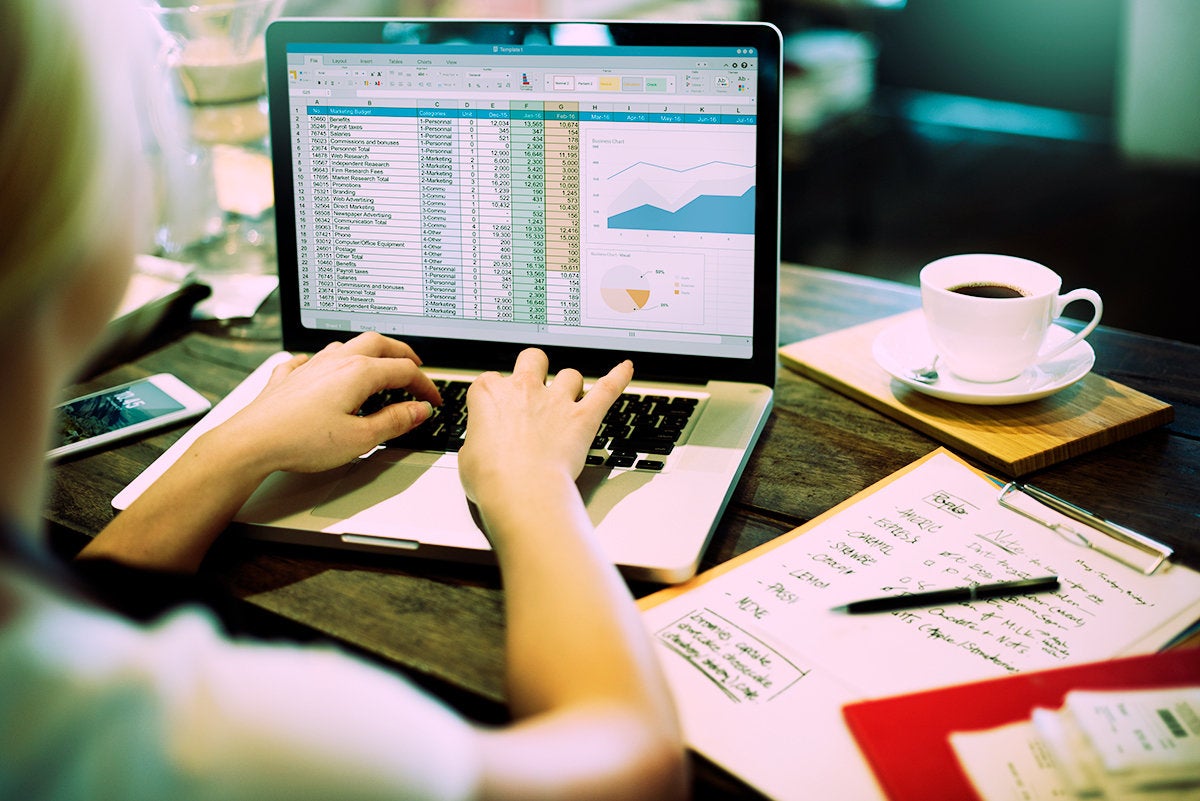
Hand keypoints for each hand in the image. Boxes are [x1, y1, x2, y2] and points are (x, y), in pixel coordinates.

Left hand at [215, 332, 441, 474]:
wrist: (252, 441)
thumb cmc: (301, 440)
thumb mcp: (360, 438)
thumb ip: (394, 422)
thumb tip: (418, 410)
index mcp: (358, 373)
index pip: (404, 371)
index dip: (425, 385)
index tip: (433, 400)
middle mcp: (335, 362)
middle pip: (378, 344)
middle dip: (401, 353)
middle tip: (415, 366)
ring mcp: (310, 366)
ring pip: (345, 346)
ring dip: (367, 352)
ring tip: (376, 365)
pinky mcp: (288, 378)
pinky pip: (308, 360)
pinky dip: (322, 362)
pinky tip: (318, 367)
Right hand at [458, 348, 631, 508]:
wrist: (522, 491)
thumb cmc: (492, 478)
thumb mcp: (466, 458)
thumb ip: (476, 443)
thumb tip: (479, 448)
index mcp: (490, 394)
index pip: (491, 380)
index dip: (496, 394)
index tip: (498, 408)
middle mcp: (524, 389)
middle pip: (533, 358)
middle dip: (535, 367)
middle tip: (535, 382)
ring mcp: (556, 401)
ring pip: (570, 375)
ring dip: (570, 384)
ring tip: (570, 396)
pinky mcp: (583, 417)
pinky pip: (607, 389)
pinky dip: (619, 377)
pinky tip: (626, 369)